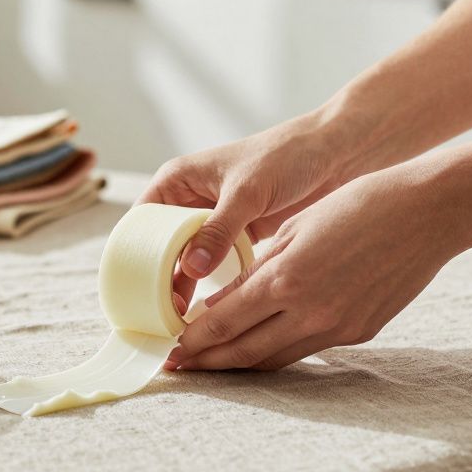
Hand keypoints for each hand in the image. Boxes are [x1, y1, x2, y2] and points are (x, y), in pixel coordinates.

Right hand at [137, 114, 356, 308]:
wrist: (334, 154)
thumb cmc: (286, 154)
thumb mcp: (246, 192)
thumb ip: (218, 229)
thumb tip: (191, 268)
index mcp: (178, 180)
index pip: (142, 222)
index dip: (137, 254)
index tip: (139, 287)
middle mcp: (189, 200)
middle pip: (159, 245)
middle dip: (159, 276)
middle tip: (161, 310)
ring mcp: (212, 219)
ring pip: (185, 258)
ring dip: (183, 284)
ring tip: (180, 317)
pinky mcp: (235, 235)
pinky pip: (212, 262)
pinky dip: (208, 282)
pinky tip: (207, 307)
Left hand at [165, 165, 469, 370]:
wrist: (427, 214)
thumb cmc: (358, 205)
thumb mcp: (295, 229)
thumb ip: (256, 272)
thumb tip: (221, 306)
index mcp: (287, 279)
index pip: (223, 323)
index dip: (192, 340)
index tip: (169, 349)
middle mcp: (310, 312)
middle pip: (244, 352)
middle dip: (207, 362)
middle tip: (178, 367)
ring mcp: (337, 327)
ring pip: (275, 358)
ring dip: (240, 363)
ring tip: (212, 364)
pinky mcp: (360, 333)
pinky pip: (308, 349)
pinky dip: (277, 350)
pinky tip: (260, 346)